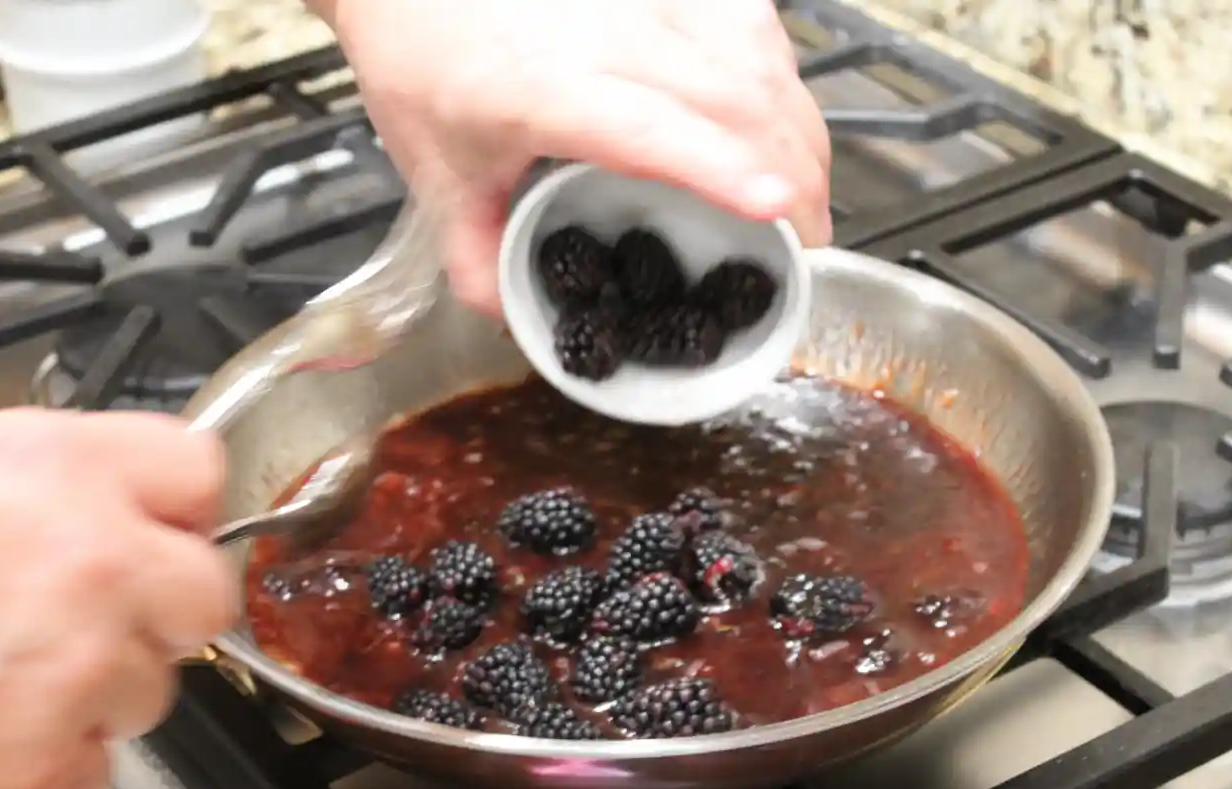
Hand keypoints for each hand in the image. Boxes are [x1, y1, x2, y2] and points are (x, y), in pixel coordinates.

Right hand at [0, 407, 234, 788]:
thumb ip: (45, 463)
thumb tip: (105, 483)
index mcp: (65, 472)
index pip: (201, 474)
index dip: (175, 507)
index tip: (154, 529)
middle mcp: (95, 568)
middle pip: (204, 594)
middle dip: (159, 607)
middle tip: (91, 616)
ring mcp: (79, 674)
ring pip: (149, 690)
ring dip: (95, 689)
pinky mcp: (46, 766)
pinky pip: (93, 769)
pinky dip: (46, 762)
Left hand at [321, 0, 831, 315]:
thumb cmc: (424, 54)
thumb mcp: (437, 174)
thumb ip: (476, 259)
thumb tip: (518, 316)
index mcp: (541, 89)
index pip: (648, 127)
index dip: (720, 167)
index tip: (775, 206)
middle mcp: (603, 35)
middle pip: (732, 96)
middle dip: (792, 173)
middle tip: (806, 244)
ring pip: (756, 57)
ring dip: (796, 128)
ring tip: (807, 192)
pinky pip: (750, 24)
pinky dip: (780, 77)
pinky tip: (782, 120)